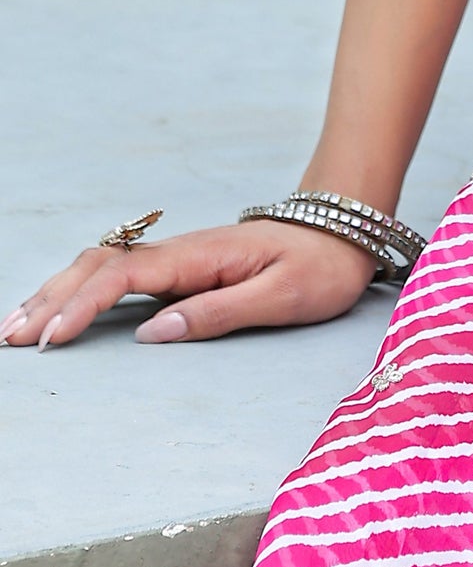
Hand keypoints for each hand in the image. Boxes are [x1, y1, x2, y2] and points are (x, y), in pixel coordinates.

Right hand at [1, 221, 377, 349]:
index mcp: (202, 254)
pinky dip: (81, 290)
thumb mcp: (284, 296)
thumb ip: (219, 312)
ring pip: (103, 266)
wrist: (346, 229)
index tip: (52, 338)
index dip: (83, 304)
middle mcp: (182, 250)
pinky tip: (60, 310)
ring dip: (58, 292)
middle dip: (52, 298)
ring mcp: (179, 258)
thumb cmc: (322, 265)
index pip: (125, 274)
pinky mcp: (182, 269)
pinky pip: (120, 275)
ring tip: (16, 325)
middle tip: (10, 336)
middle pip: (100, 265)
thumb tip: (151, 333)